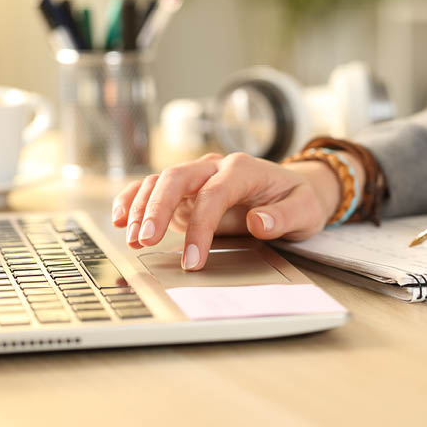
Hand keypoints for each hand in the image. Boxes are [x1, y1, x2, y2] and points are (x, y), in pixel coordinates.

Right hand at [111, 152, 351, 270]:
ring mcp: (199, 178)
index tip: (193, 259)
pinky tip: (121, 217)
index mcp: (243, 169)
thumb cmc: (299, 200)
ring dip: (142, 207)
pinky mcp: (188, 192)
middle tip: (145, 239)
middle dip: (157, 207)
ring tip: (132, 237)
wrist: (294, 190)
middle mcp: (216, 168)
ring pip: (161, 182)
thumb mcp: (305, 210)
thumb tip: (257, 223)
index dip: (200, 227)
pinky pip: (156, 189)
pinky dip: (135, 199)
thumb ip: (283, 217)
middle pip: (177, 178)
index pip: (214, 194)